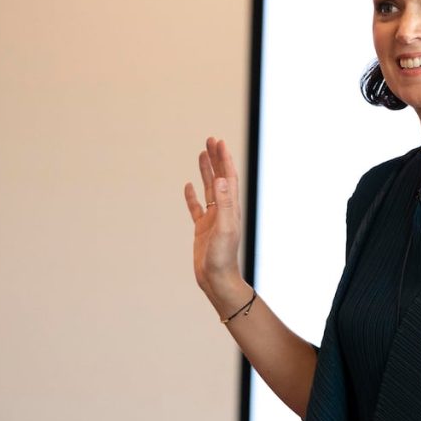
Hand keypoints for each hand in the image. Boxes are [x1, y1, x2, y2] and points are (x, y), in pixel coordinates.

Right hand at [184, 137, 245, 298]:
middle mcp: (224, 210)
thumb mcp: (225, 228)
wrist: (217, 280)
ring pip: (208, 189)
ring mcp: (213, 219)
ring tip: (201, 154)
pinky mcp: (202, 229)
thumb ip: (225, 204)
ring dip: (206, 171)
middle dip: (216, 159)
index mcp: (231, 208)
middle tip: (210, 140)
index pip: (228, 177)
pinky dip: (192, 196)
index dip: (224, 159)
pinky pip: (196, 208)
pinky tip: (189, 186)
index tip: (218, 142)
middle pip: (219, 178)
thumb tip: (221, 179)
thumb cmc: (223, 257)